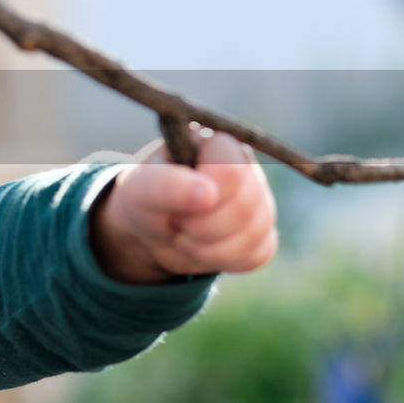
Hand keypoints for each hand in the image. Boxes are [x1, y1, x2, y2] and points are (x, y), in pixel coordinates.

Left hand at [90, 126, 277, 283]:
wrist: (149, 231)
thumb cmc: (144, 198)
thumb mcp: (140, 189)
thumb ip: (167, 185)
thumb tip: (208, 193)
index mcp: (215, 143)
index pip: (230, 169)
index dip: (202, 194)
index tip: (175, 203)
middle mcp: (245, 168)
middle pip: (245, 205)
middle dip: (201, 226)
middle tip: (176, 223)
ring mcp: (259, 201)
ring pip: (254, 233)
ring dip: (208, 248)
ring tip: (183, 237)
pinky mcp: (263, 233)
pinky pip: (257, 254)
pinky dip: (223, 260)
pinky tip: (202, 248)